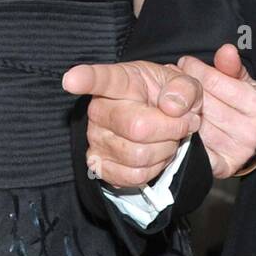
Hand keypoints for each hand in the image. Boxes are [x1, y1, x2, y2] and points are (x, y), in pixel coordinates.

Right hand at [62, 60, 202, 188]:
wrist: (162, 122)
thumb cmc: (168, 98)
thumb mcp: (184, 83)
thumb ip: (184, 89)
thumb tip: (171, 107)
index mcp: (121, 80)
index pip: (100, 78)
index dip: (85, 79)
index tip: (70, 80)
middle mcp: (100, 108)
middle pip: (137, 127)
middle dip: (172, 129)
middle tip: (183, 123)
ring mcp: (95, 138)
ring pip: (139, 155)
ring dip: (165, 150)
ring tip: (169, 137)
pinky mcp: (98, 164)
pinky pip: (132, 176)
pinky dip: (154, 169)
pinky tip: (156, 154)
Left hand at [177, 43, 255, 177]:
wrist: (242, 136)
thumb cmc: (237, 101)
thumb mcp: (238, 78)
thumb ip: (230, 65)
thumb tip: (227, 50)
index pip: (213, 81)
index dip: (195, 69)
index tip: (184, 63)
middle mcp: (251, 130)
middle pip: (202, 103)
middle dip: (183, 89)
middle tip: (170, 78)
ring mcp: (237, 151)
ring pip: (195, 124)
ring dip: (178, 110)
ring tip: (171, 99)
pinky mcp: (223, 166)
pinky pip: (194, 149)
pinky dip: (181, 135)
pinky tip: (176, 123)